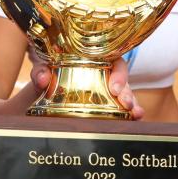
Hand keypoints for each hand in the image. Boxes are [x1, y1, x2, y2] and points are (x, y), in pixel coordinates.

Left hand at [29, 57, 144, 119]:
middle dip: (127, 93)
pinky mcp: (106, 103)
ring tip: (136, 114)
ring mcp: (108, 89)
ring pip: (125, 96)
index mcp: (97, 58)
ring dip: (132, 105)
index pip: (115, 62)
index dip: (119, 74)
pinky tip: (133, 121)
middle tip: (125, 103)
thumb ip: (41, 69)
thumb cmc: (49, 64)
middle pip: (123, 81)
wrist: (44, 79)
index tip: (114, 88)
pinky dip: (127, 115)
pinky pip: (120, 108)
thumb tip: (42, 79)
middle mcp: (106, 72)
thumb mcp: (43, 64)